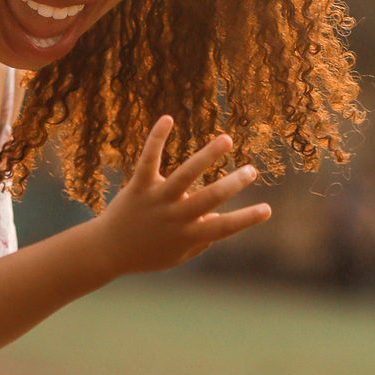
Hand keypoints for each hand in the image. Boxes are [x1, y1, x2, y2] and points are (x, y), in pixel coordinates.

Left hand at [95, 116, 271, 276]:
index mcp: (187, 236)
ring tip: (226, 140)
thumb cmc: (146, 254)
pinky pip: (149, 159)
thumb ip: (200, 241)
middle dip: (233, 183)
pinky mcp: (139, 186)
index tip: (267, 209)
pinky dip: (157, 138)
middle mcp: (174, 217)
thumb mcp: (176, 255)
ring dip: (207, 156)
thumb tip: (221, 222)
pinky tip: (168, 118)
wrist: (107, 251)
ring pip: (185, 174)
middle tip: (251, 170)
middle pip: (209, 198)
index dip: (246, 219)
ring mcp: (156, 200)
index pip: (223, 228)